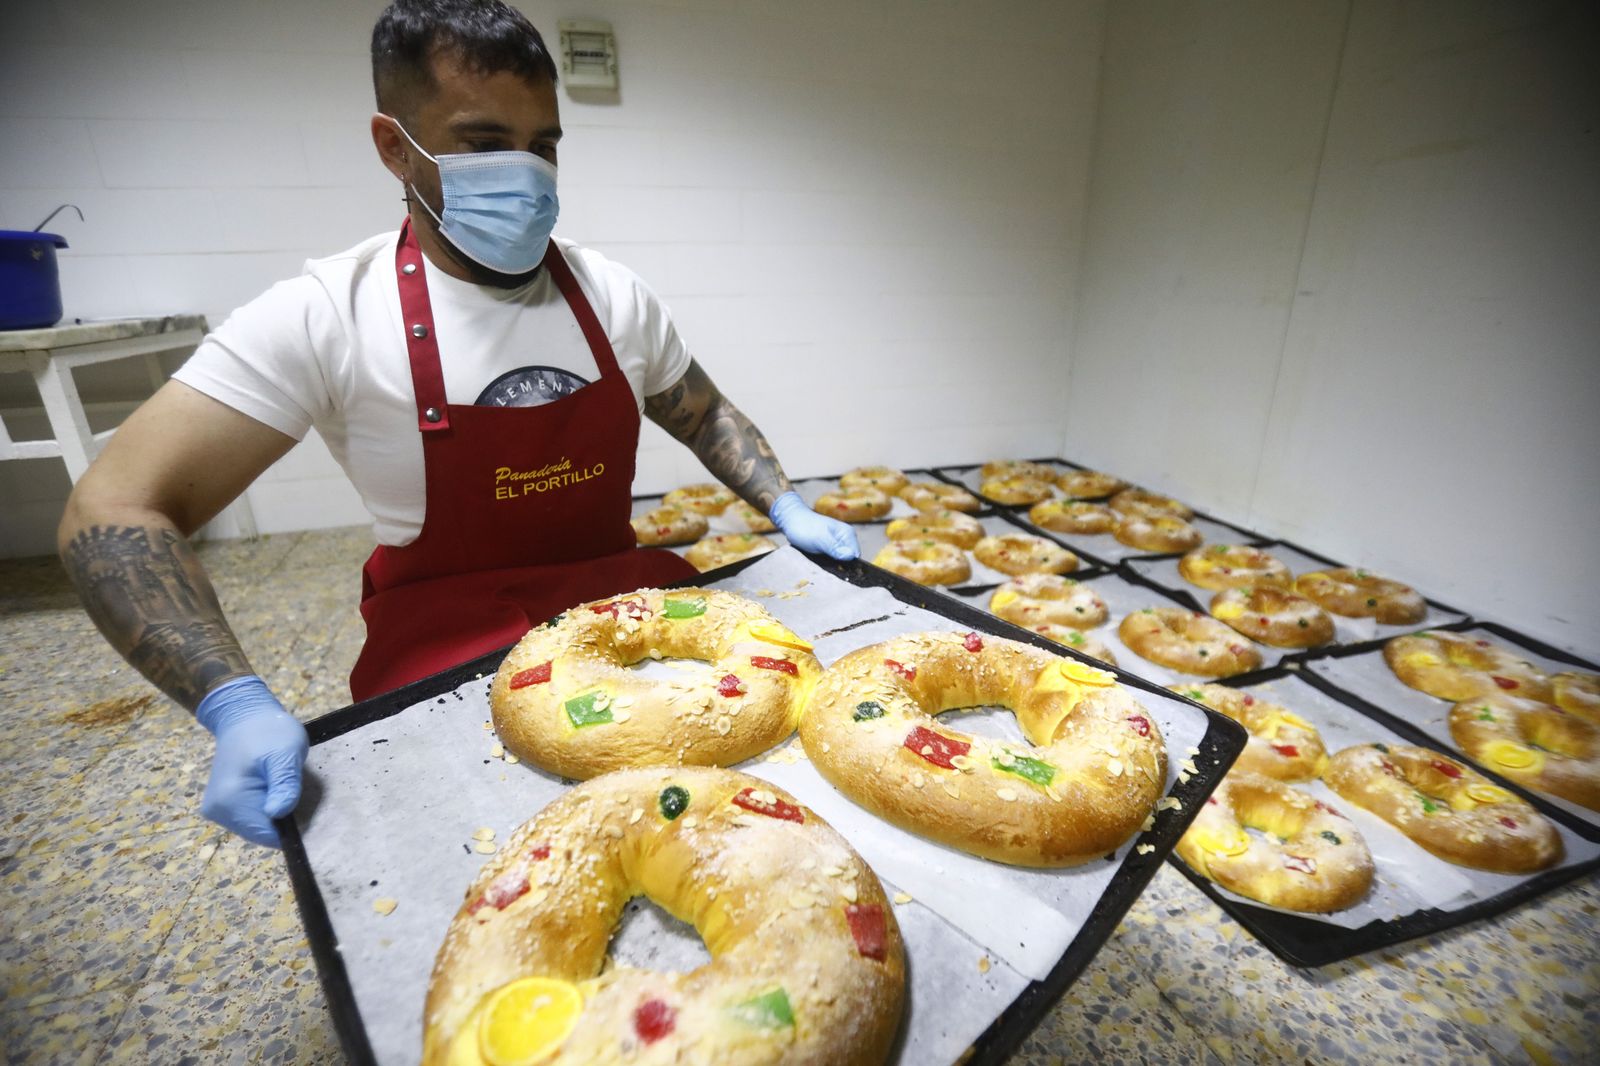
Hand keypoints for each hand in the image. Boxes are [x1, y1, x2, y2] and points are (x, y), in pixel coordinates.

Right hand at [196, 676, 309, 846]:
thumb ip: (284, 783)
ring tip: (286, 788)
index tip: (311, 815)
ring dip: (276, 815)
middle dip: (285, 822)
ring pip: (258, 827)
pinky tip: (276, 790)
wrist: (244, 716)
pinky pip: (252, 818)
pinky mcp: (223, 806)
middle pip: (262, 833)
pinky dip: (267, 809)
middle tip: (300, 795)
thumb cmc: (268, 731)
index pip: (267, 835)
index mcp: (230, 801)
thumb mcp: (285, 753)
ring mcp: (218, 810)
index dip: (292, 830)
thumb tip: (279, 814)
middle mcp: (218, 812)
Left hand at [769, 490, 858, 559]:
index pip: (856, 556)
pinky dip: (826, 562)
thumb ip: (836, 548)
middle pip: (849, 560)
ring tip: (819, 561)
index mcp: (847, 534)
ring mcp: (837, 543)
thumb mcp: (820, 539)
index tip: (836, 567)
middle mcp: (845, 539)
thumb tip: (851, 556)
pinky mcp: (829, 547)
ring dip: (831, 565)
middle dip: (839, 566)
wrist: (790, 521)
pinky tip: (817, 560)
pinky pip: (832, 559)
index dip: (848, 565)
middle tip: (825, 564)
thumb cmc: (804, 527)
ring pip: (840, 561)